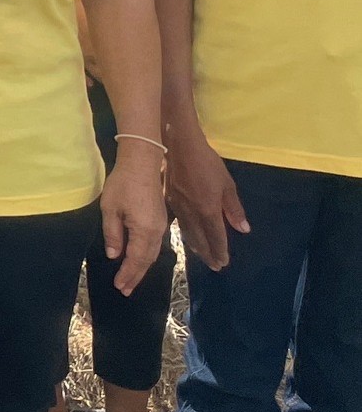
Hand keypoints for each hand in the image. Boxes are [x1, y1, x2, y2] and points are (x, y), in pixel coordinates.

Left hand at [100, 143, 167, 294]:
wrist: (142, 163)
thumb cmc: (123, 184)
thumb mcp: (110, 208)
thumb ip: (113, 233)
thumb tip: (114, 256)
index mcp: (145, 231)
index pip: (136, 259)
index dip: (128, 274)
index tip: (120, 287)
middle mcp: (157, 232)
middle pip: (147, 260)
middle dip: (136, 275)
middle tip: (125, 289)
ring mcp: (161, 226)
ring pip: (152, 253)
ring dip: (141, 267)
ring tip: (130, 279)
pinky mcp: (160, 219)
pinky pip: (154, 244)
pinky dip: (146, 256)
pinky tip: (139, 258)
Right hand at [166, 128, 247, 272]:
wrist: (178, 145)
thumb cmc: (207, 162)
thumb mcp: (227, 184)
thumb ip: (234, 208)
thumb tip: (243, 229)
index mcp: (207, 209)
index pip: (216, 237)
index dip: (220, 251)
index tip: (224, 263)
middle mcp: (191, 212)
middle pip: (200, 239)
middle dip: (208, 253)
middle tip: (215, 266)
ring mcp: (177, 206)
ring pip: (187, 232)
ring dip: (196, 246)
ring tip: (201, 255)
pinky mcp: (168, 199)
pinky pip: (178, 221)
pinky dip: (184, 232)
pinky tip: (185, 234)